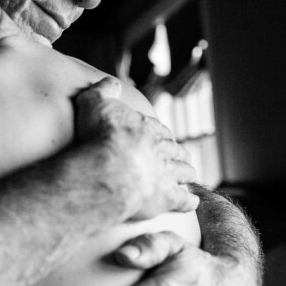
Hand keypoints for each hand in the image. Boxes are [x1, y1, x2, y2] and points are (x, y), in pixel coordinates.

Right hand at [73, 79, 198, 219]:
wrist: (106, 170)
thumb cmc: (98, 137)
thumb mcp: (94, 104)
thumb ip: (103, 91)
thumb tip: (111, 83)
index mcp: (147, 128)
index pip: (160, 130)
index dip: (161, 135)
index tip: (162, 138)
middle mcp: (161, 150)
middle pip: (176, 151)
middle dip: (178, 154)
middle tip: (179, 157)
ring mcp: (166, 175)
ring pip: (184, 173)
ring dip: (187, 174)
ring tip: (187, 177)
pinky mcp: (166, 199)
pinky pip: (184, 201)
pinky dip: (189, 202)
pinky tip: (191, 203)